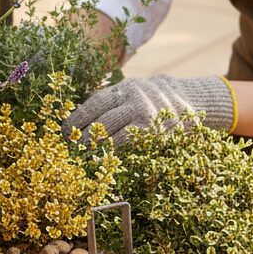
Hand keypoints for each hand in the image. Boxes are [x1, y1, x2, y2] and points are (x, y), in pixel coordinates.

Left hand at [64, 74, 234, 149]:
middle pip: (102, 123)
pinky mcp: (159, 136)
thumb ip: (108, 101)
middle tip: (69, 151)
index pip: (94, 104)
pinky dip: (118, 158)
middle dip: (83, 139)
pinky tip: (108, 164)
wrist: (189, 100)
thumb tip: (74, 119)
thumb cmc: (148, 99)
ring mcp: (149, 120)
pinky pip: (134, 149)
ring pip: (116, 138)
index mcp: (124, 89)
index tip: (63, 132)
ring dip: (97, 152)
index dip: (76, 118)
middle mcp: (136, 101)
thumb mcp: (129, 91)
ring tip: (83, 160)